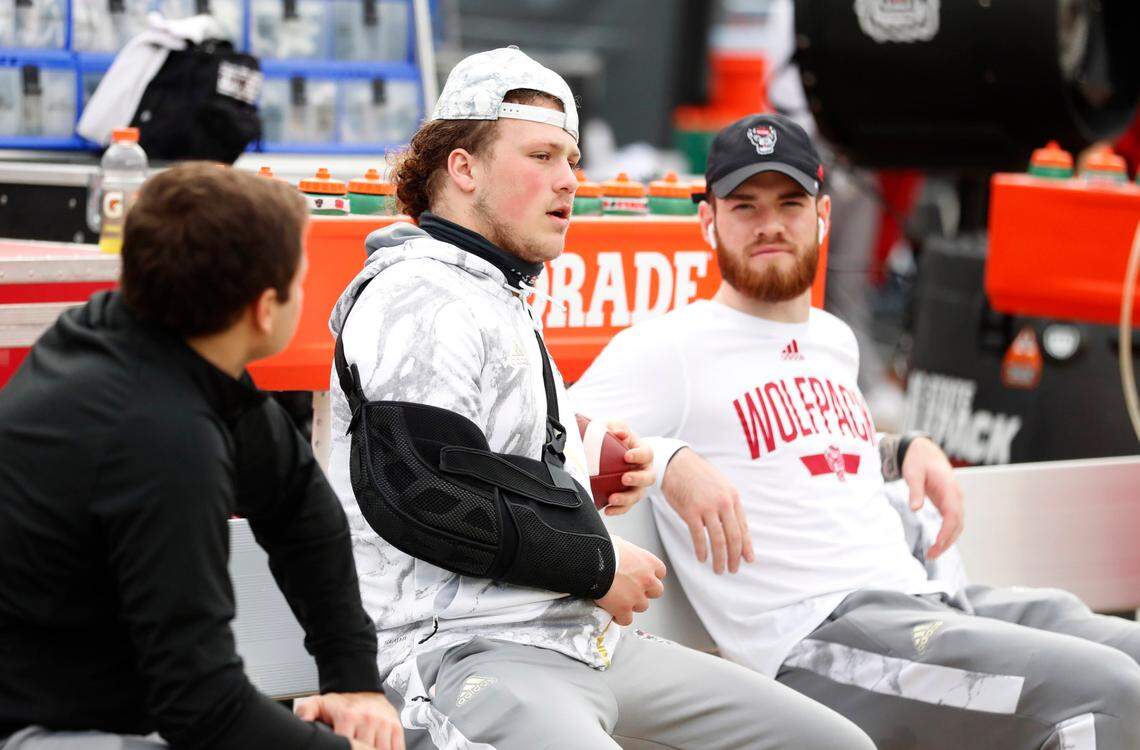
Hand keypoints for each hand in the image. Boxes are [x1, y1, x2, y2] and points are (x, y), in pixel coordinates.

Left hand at [295, 691, 404, 749]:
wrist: (361, 687)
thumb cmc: (340, 701)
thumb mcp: (318, 703)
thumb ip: (307, 712)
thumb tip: (303, 723)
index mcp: (349, 716)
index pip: (348, 745)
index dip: (345, 749)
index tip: (344, 749)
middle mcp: (369, 719)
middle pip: (365, 749)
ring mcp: (384, 724)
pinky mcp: (396, 727)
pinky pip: (397, 748)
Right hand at [595, 537, 665, 624]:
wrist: (591, 561)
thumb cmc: (603, 548)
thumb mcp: (620, 543)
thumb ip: (627, 552)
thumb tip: (620, 552)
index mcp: (648, 562)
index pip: (660, 572)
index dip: (650, 575)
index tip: (641, 576)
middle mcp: (647, 580)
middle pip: (656, 591)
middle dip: (646, 591)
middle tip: (631, 589)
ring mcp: (637, 596)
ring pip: (642, 606)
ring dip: (632, 604)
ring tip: (618, 599)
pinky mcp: (623, 609)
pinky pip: (626, 619)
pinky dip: (619, 617)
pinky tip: (612, 612)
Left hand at [600, 420, 655, 516]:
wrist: (615, 454)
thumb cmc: (617, 439)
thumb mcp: (616, 428)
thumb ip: (617, 427)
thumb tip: (619, 433)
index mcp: (644, 453)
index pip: (646, 454)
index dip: (639, 455)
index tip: (627, 456)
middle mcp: (645, 471)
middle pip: (648, 478)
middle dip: (637, 479)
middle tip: (624, 478)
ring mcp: (638, 486)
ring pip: (638, 495)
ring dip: (626, 498)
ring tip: (613, 499)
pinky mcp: (629, 497)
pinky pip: (626, 506)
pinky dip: (618, 510)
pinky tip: (607, 510)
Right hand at [660, 448, 754, 573]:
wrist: (676, 463)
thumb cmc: (697, 475)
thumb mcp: (720, 486)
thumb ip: (728, 505)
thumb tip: (733, 527)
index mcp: (733, 497)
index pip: (743, 527)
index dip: (746, 546)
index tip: (748, 559)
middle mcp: (723, 503)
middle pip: (733, 537)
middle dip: (735, 557)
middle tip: (733, 570)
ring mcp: (707, 507)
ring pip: (718, 540)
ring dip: (719, 558)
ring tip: (718, 569)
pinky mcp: (691, 511)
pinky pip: (699, 536)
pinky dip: (702, 550)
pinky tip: (702, 558)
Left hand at [902, 437, 963, 559]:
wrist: (923, 450)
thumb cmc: (918, 460)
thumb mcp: (913, 474)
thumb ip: (915, 491)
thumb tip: (915, 509)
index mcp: (949, 488)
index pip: (952, 515)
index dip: (947, 531)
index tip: (937, 544)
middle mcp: (956, 496)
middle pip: (957, 524)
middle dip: (947, 541)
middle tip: (932, 555)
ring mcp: (954, 499)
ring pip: (957, 524)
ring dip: (948, 540)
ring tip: (933, 553)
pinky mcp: (948, 501)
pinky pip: (951, 520)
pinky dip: (947, 533)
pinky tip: (938, 543)